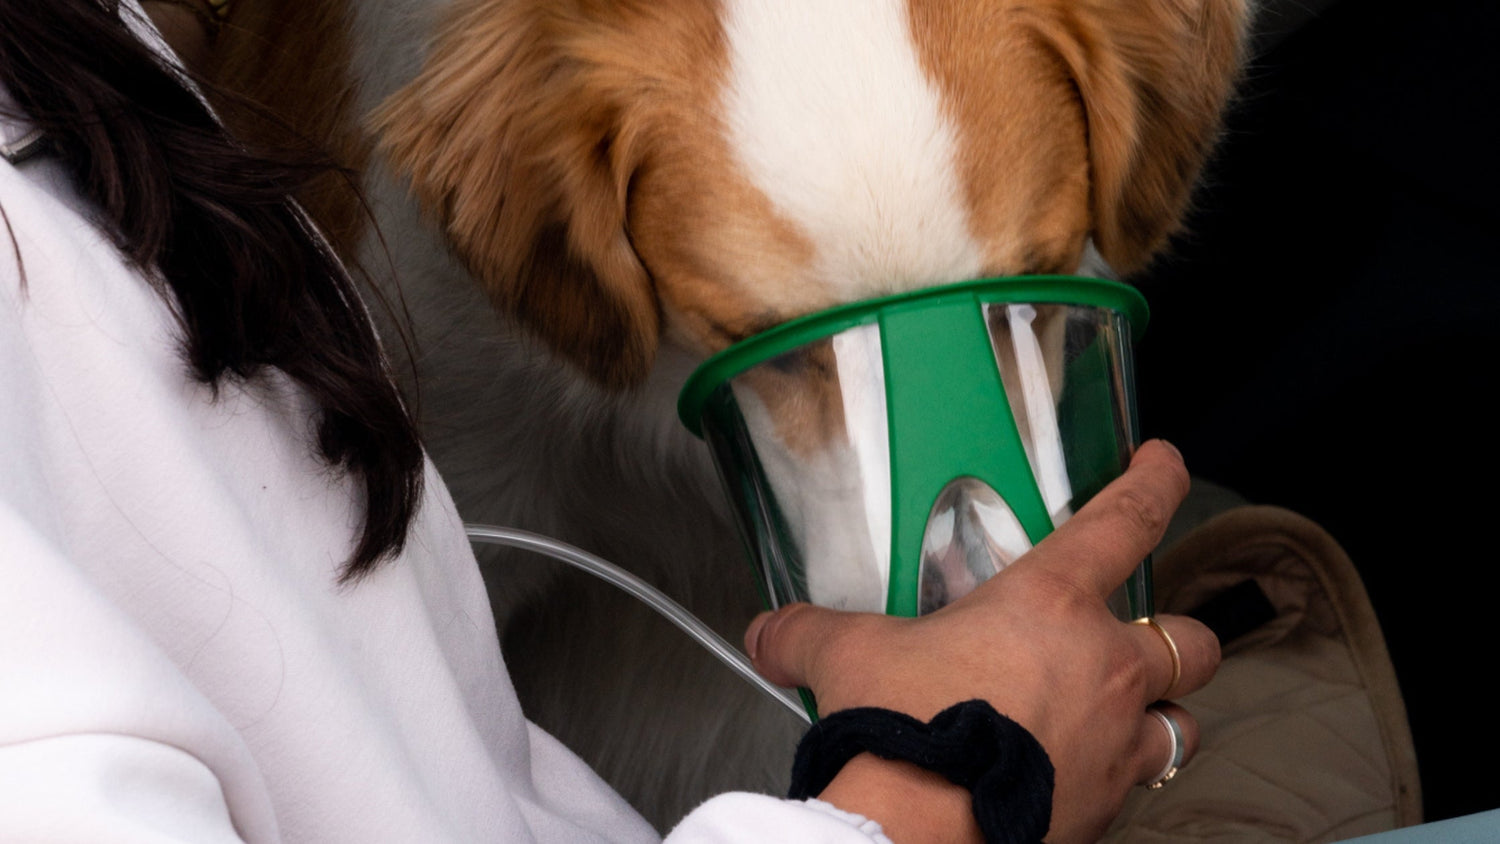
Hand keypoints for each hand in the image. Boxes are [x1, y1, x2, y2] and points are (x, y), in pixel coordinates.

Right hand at [745, 440, 1218, 842]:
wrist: (915, 834)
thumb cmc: (902, 732)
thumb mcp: (848, 659)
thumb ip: (809, 633)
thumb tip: (771, 632)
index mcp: (1050, 607)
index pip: (1126, 522)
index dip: (1155, 481)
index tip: (1164, 462)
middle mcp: (1103, 670)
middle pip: (1189, 639)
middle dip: (1175, 637)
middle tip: (1136, 640)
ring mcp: (1115, 744)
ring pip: (1183, 721)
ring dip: (1159, 716)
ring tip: (1120, 718)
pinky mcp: (1105, 810)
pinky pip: (1140, 787)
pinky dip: (1118, 776)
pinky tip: (1075, 774)